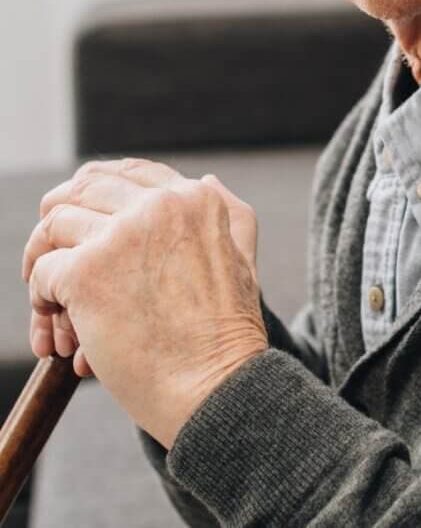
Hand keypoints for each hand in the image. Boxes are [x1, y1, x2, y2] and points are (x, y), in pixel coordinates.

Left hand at [23, 159, 266, 447]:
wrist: (218, 386)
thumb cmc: (229, 334)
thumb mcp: (242, 255)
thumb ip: (227, 211)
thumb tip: (206, 178)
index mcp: (195, 198)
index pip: (129, 171)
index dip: (95, 192)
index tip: (80, 222)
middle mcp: (158, 204)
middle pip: (83, 189)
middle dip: (60, 223)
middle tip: (51, 259)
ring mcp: (121, 235)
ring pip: (54, 226)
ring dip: (45, 264)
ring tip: (56, 308)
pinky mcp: (88, 272)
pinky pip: (42, 272)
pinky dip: (41, 303)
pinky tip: (60, 333)